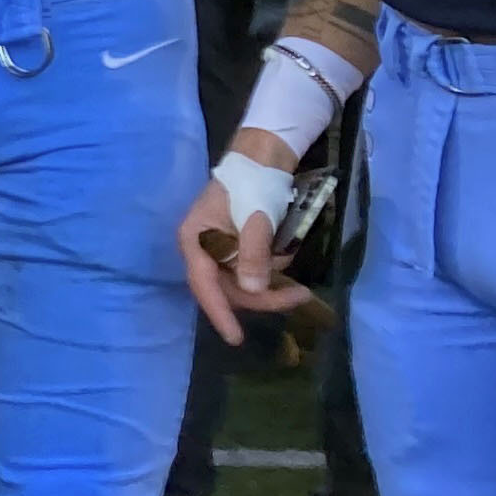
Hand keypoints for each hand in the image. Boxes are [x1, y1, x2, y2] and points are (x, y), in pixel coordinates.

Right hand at [179, 126, 314, 341]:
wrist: (263, 157)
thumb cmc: (252, 184)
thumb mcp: (254, 217)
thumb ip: (252, 254)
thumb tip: (254, 291)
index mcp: (194, 241)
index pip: (204, 286)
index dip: (220, 313)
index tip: (235, 338)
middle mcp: (202, 250)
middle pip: (228, 288)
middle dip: (262, 297)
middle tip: (300, 296)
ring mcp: (219, 249)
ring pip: (242, 282)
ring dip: (270, 285)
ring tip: (298, 276)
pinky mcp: (236, 247)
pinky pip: (251, 270)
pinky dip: (271, 270)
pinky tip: (287, 257)